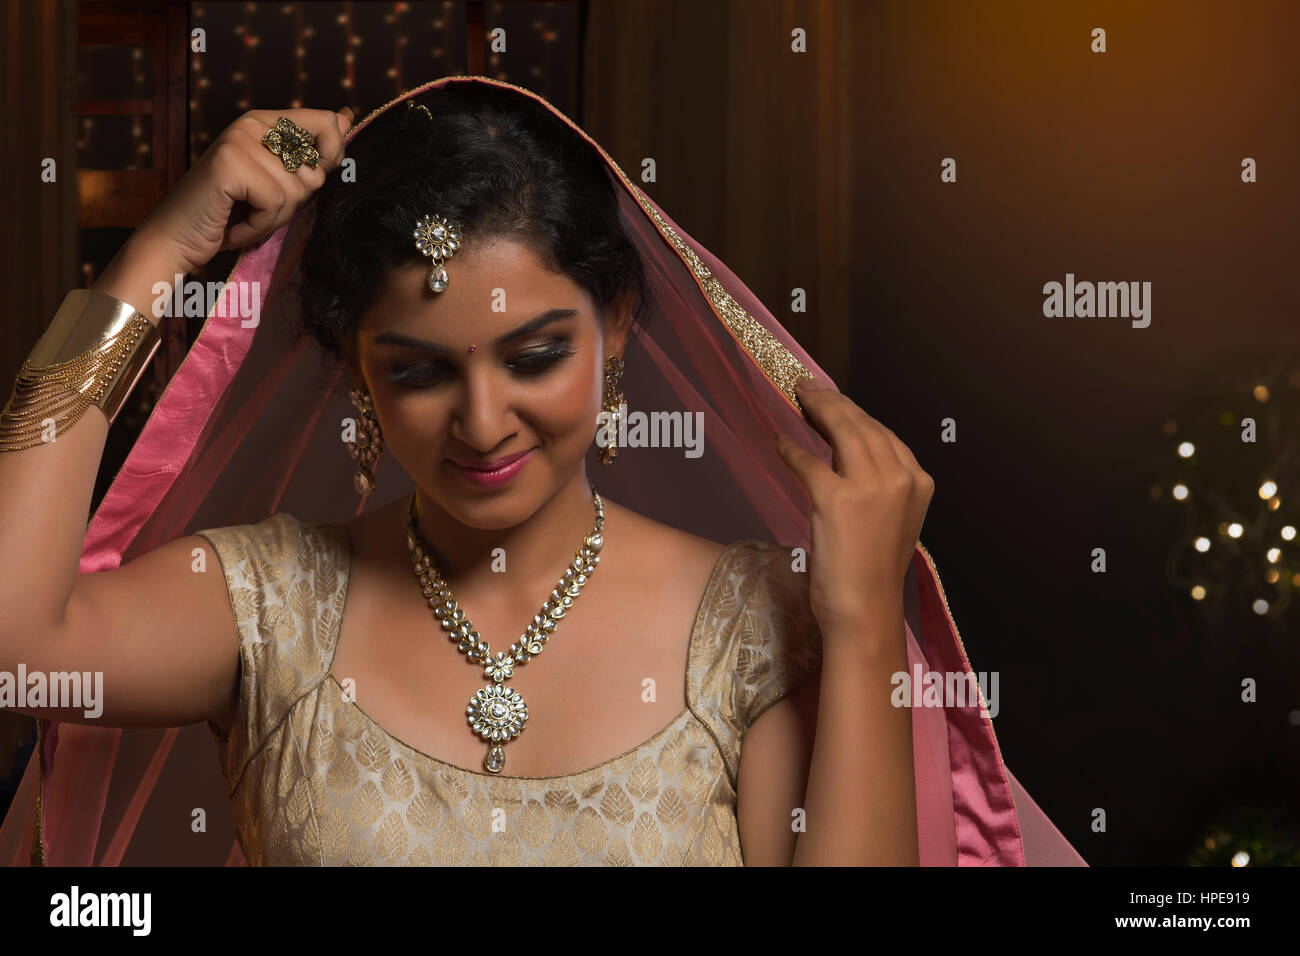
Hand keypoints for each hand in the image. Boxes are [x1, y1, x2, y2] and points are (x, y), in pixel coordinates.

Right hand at [129, 108, 352, 275]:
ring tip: (244, 216)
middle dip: (293, 204)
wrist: (176, 239)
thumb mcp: (276, 182)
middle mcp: (251, 123)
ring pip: (296, 191)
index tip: (305, 181)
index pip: (326, 123)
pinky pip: (275, 203)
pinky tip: (236, 225)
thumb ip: (308, 154)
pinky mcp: (229, 164)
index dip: (330, 158)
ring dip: (273, 219)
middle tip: (258, 207)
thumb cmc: (228, 214)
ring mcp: (238, 141)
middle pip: (314, 170)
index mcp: (264, 121)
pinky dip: (259, 226)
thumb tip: (346, 120)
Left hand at [772, 376, 933, 633]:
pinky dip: (791, 449)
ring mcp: (871, 487)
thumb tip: (848, 459)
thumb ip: (880, 488)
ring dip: (817, 411)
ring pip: (842, 432)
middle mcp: (901, 478)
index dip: (856, 413)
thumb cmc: (873, 573)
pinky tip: (780, 441)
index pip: (885, 435)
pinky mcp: (837, 499)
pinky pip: (809, 462)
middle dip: (835, 403)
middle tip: (809, 387)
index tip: (836, 401)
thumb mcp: (891, 522)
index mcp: (919, 483)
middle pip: (863, 425)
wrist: (866, 611)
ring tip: (798, 398)